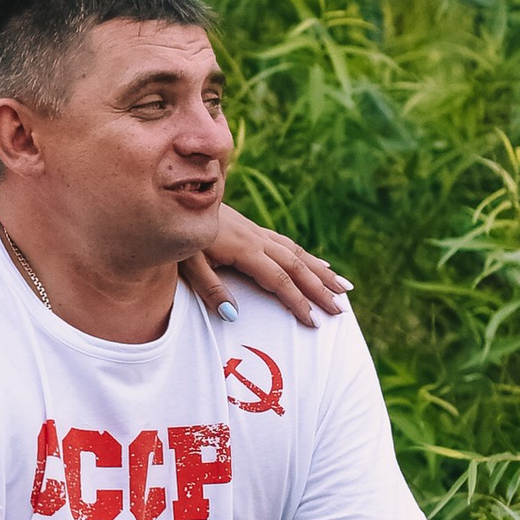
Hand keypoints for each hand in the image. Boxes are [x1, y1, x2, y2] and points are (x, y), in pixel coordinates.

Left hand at [182, 203, 348, 330]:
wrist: (175, 197)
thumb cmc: (178, 234)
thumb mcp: (188, 263)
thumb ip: (210, 289)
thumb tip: (233, 315)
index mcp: (245, 250)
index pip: (279, 281)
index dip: (298, 302)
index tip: (313, 322)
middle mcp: (257, 239)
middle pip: (297, 267)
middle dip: (320, 289)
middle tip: (340, 310)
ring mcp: (257, 232)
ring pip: (298, 254)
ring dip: (322, 272)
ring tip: (344, 287)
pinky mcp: (253, 229)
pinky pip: (289, 244)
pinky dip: (308, 257)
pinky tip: (320, 263)